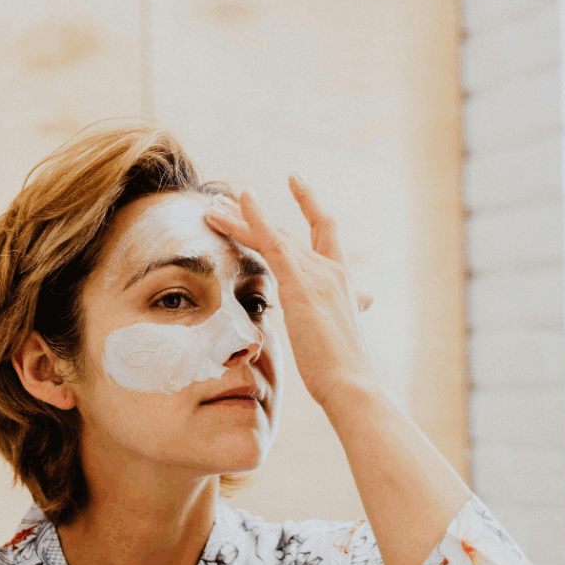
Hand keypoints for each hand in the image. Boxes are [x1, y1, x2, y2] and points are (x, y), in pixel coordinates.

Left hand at [206, 176, 375, 406]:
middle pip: (287, 232)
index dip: (309, 202)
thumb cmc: (341, 371)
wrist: (351, 384)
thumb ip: (325, 320)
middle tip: (226, 200)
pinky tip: (240, 200)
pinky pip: (273, 242)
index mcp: (342, 282)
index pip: (325, 230)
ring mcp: (317, 275)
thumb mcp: (333, 337)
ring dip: (240, 218)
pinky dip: (255, 218)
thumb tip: (322, 322)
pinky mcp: (301, 285)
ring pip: (273, 235)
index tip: (294, 180)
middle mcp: (331, 270)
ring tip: (213, 206)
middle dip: (253, 216)